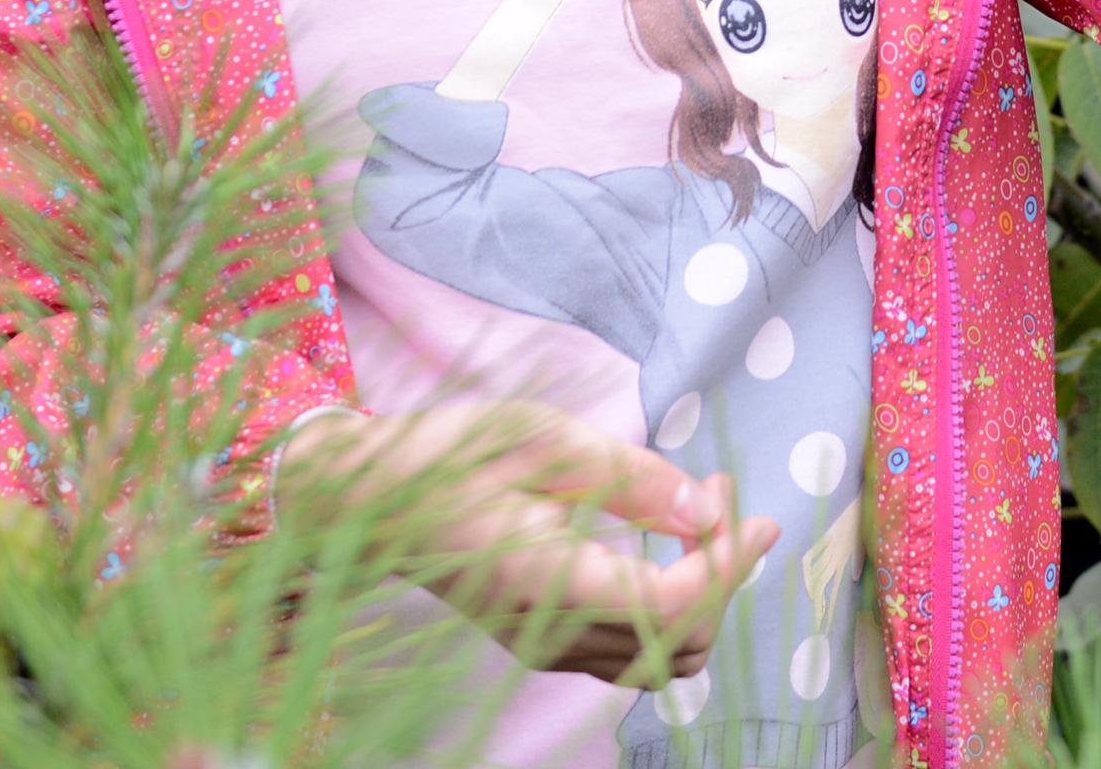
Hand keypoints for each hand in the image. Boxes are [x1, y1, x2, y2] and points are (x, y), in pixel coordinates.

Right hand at [283, 400, 778, 687]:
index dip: (723, 558)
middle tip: (721, 497)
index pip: (672, 606)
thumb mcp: (544, 440)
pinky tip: (670, 550)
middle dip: (722, 574)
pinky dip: (669, 610)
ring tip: (707, 523)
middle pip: (679, 645)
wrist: (370, 500)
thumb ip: (631, 477)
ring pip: (660, 661)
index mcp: (546, 582)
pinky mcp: (542, 643)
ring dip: (702, 598)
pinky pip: (629, 651)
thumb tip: (705, 507)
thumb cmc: (450, 455)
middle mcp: (548, 634)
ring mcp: (544, 647)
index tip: (730, 495)